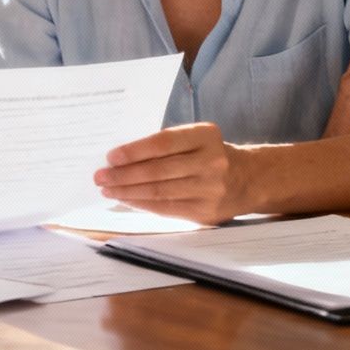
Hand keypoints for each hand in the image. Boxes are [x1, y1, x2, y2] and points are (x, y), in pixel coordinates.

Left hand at [95, 123, 251, 225]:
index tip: (111, 157)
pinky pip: (166, 209)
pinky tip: (126, 200)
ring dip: (128, 192)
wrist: (249, 179)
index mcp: (205, 136)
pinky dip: (142, 204)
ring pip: (159, 192)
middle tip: (100, 176)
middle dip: (124, 175)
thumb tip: (121, 159)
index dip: (134, 151)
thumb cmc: (210, 154)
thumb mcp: (196, 139)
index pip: (163, 143)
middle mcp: (211, 162)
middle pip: (158, 170)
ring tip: (107, 189)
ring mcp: (210, 190)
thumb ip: (166, 145)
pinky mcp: (206, 212)